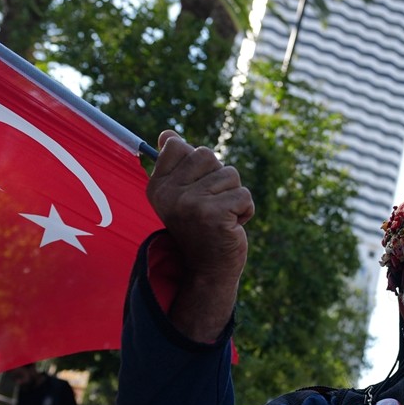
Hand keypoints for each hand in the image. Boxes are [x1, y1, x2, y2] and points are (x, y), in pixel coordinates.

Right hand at [146, 131, 253, 282]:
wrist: (207, 270)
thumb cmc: (199, 228)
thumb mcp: (181, 195)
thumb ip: (176, 164)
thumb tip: (167, 134)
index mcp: (158, 186)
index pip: (178, 146)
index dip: (197, 164)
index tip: (195, 189)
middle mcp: (169, 193)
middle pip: (207, 154)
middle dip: (219, 178)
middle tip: (212, 204)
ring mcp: (190, 203)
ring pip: (230, 174)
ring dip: (234, 196)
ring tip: (222, 217)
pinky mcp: (214, 214)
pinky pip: (244, 195)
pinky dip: (246, 211)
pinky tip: (232, 227)